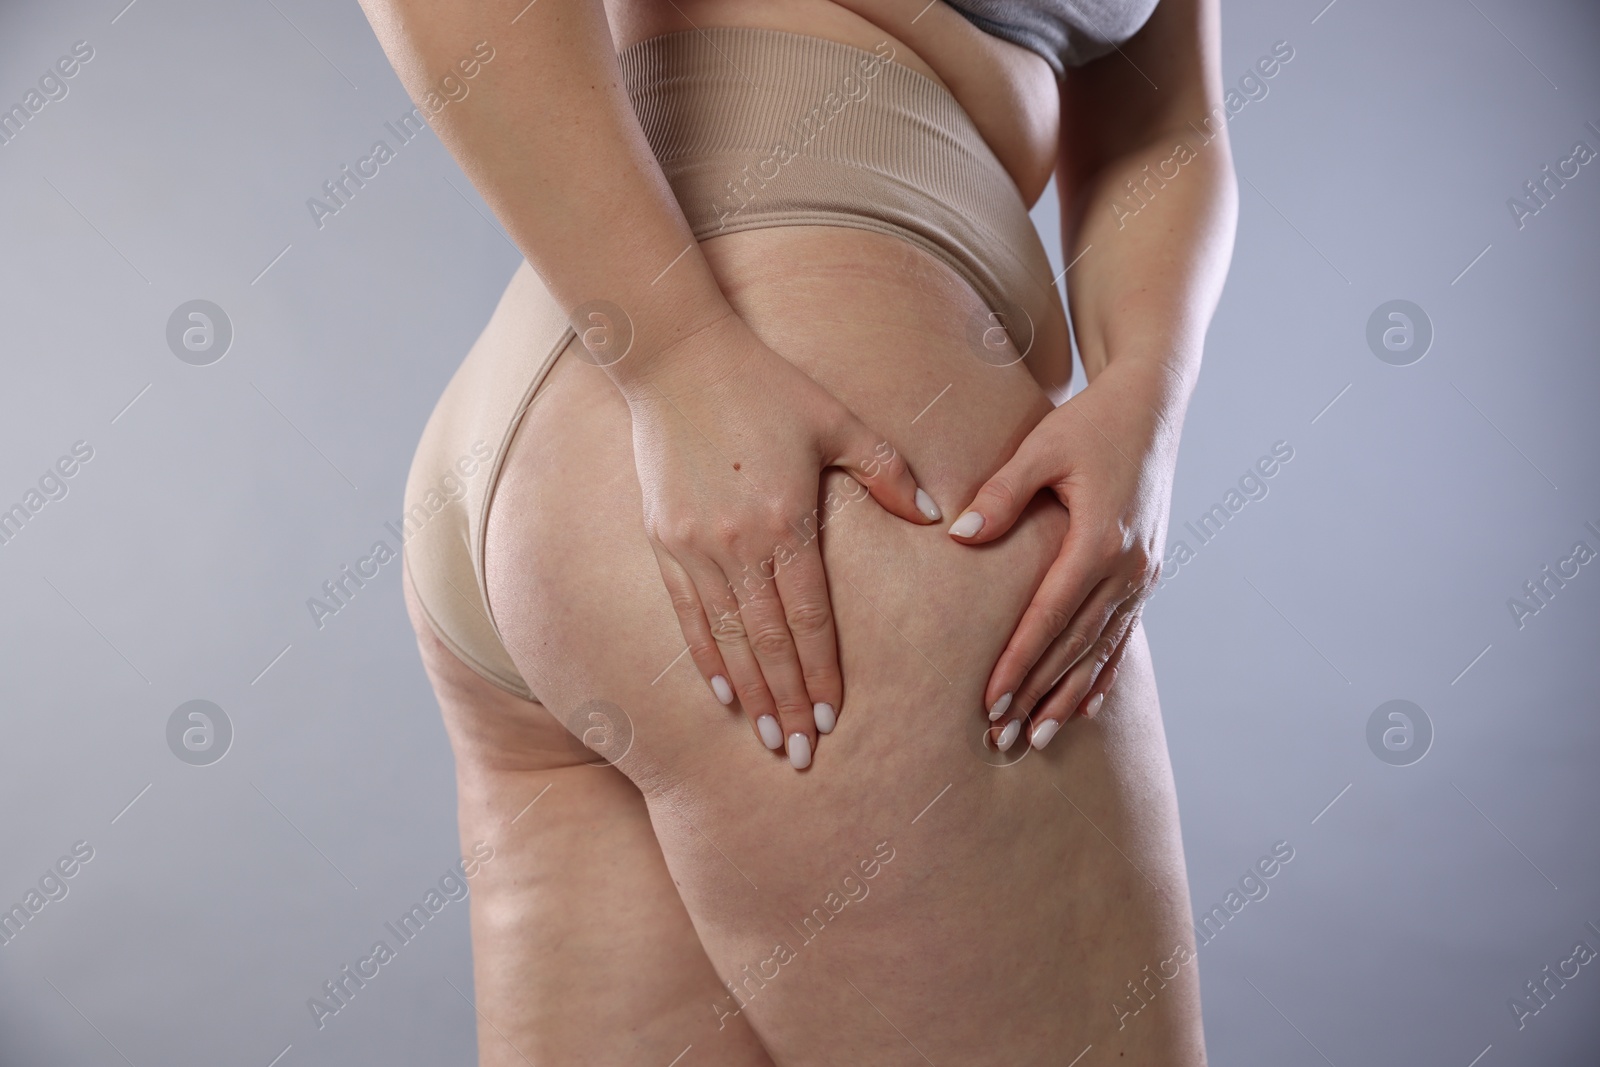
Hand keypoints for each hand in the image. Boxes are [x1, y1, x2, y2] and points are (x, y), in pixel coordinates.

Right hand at [620, 311, 940, 768]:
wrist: (677, 360)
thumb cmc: (766, 385)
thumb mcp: (837, 420)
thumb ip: (889, 471)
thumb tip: (940, 515)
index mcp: (785, 520)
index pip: (810, 618)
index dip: (823, 673)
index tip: (834, 719)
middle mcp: (737, 545)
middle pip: (770, 643)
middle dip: (789, 703)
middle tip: (803, 755)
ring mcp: (694, 547)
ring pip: (728, 639)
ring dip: (750, 694)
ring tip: (767, 739)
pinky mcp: (664, 541)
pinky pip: (687, 615)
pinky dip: (706, 658)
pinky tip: (721, 693)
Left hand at [947, 361, 1180, 750]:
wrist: (1152, 405)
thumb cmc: (1088, 421)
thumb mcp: (1041, 447)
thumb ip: (1001, 494)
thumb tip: (959, 535)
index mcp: (1099, 539)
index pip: (1050, 617)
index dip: (1019, 662)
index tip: (989, 700)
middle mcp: (1128, 566)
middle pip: (1075, 646)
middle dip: (1037, 694)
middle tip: (1000, 737)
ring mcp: (1143, 574)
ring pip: (1102, 650)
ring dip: (1069, 697)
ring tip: (1038, 737)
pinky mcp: (1148, 572)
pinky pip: (1123, 635)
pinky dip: (1103, 674)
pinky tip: (1086, 708)